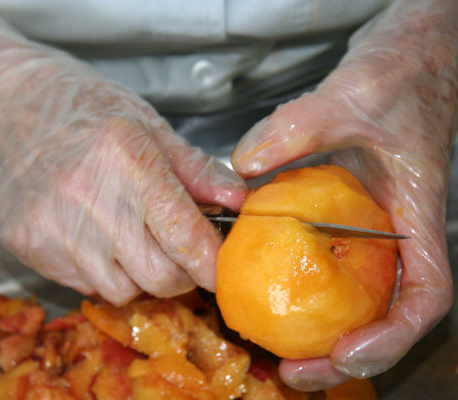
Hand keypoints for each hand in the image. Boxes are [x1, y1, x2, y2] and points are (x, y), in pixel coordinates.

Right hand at [0, 15, 247, 304]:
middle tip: (178, 255)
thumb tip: (239, 202)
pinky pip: (82, 284)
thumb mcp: (149, 127)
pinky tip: (91, 235)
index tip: (220, 270)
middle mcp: (87, 197)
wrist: (11, 108)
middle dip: (179, 275)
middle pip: (157, 277)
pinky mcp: (27, 245)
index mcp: (127, 160)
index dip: (211, 263)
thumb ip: (197, 170)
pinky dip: (99, 271)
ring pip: (120, 289)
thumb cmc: (85, 112)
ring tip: (128, 237)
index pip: (184, 236)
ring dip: (137, 274)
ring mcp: (52, 226)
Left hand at [232, 0, 456, 389]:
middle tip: (295, 372)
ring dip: (322, 336)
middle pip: (387, 316)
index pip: (426, 294)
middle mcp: (398, 235)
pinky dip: (304, 291)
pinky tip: (266, 296)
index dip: (393, 335)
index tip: (347, 352)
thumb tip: (243, 164)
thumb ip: (299, 126)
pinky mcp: (349, 220)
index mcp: (416, 217)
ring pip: (359, 301)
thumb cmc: (398, 76)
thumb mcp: (351, 95)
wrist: (409, 60)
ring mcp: (373, 232)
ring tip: (280, 357)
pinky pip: (330, 265)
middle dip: (347, 354)